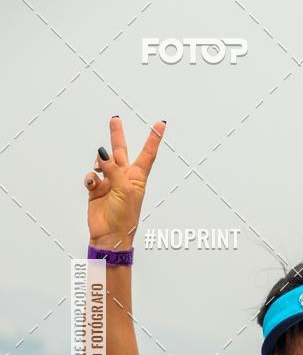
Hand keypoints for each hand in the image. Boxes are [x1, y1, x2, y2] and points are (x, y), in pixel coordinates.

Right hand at [83, 116, 165, 249]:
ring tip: (100, 164)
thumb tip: (102, 154)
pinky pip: (92, 175)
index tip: (160, 125)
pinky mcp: (97, 189)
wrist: (110, 235)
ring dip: (100, 160)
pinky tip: (93, 182)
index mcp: (138, 177)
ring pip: (103, 161)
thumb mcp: (125, 191)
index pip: (147, 154)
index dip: (154, 139)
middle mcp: (124, 177)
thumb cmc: (124, 217)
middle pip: (121, 151)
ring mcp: (110, 182)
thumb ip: (114, 170)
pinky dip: (90, 177)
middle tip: (115, 119)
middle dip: (117, 135)